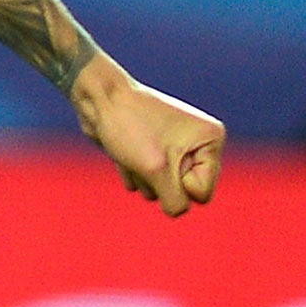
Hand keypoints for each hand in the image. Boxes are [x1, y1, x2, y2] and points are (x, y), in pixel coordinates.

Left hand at [69, 53, 224, 216]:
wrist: (94, 97)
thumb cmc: (127, 126)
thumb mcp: (156, 171)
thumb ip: (176, 201)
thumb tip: (177, 209)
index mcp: (211, 141)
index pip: (201, 194)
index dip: (175, 184)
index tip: (160, 159)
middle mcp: (197, 143)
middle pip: (182, 193)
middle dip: (157, 182)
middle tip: (141, 154)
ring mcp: (173, 147)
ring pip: (160, 190)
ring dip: (140, 177)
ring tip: (129, 149)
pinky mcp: (150, 151)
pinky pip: (144, 180)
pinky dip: (129, 171)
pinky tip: (120, 150)